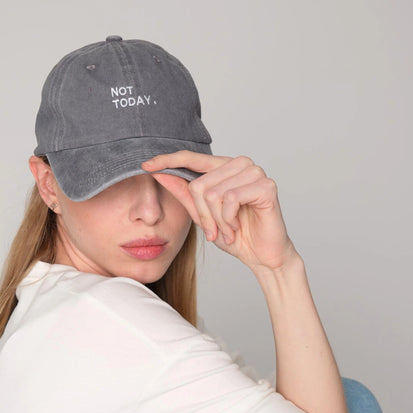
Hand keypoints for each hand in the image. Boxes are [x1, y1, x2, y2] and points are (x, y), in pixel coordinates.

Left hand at [142, 151, 296, 271]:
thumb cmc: (236, 235)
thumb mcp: (202, 216)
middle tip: (214, 231)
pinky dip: (229, 220)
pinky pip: (231, 200)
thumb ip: (184, 194)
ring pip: (214, 193)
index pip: (192, 157)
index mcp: (224, 167)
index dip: (168, 160)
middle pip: (200, 184)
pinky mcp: (266, 186)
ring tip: (228, 230)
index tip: (145, 165)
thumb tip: (160, 174)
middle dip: (203, 215)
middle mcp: (240, 164)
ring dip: (217, 220)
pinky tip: (238, 227)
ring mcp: (255, 172)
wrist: (262, 256)